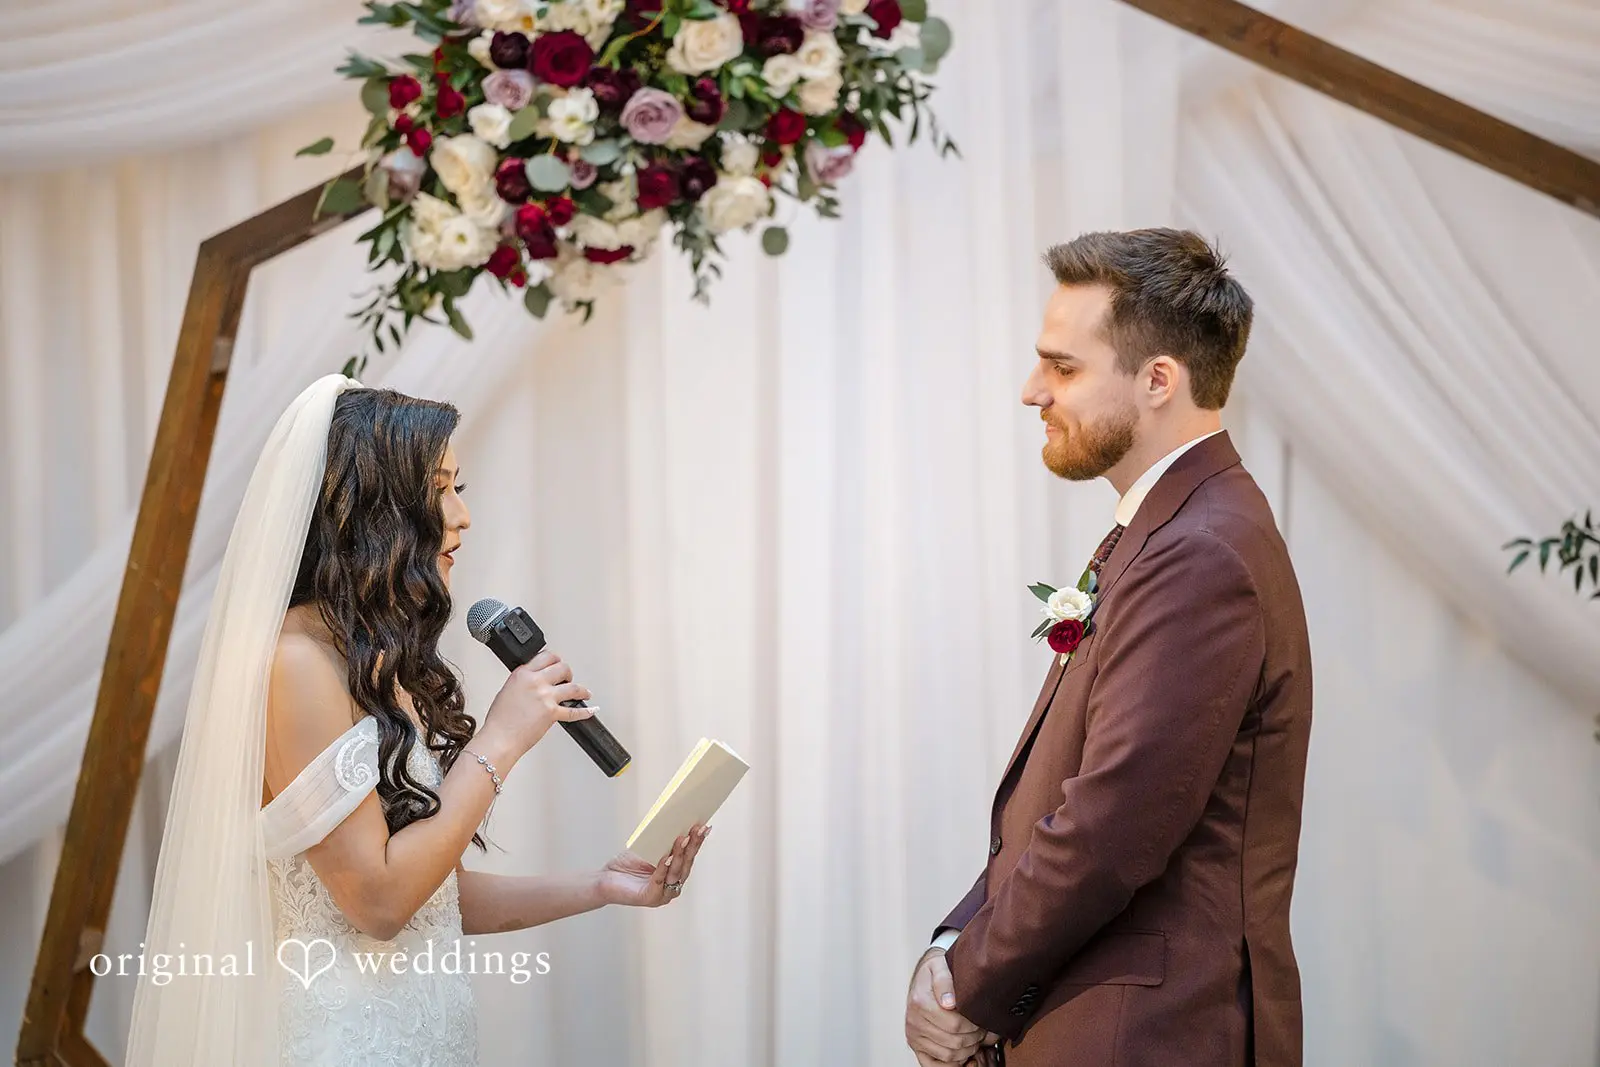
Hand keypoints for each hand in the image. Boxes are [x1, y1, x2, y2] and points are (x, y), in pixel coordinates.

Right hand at [480, 650, 593, 756]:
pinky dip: (586, 712)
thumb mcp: (507, 690)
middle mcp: (535, 682)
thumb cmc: (499, 720)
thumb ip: (524, 681)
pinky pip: (574, 711)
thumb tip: (535, 681)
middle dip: (567, 673)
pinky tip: (591, 710)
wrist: (499, 739)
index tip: (557, 664)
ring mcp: (545, 697)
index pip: (546, 656)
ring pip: (573, 687)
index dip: (555, 660)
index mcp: (522, 674)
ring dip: (581, 690)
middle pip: (562, 667)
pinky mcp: (552, 713)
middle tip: (568, 679)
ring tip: (584, 693)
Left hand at [597, 824, 709, 907]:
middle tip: (698, 829)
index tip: (704, 827)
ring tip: (683, 838)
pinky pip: (658, 881)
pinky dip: (662, 868)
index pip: (689, 857)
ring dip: (680, 855)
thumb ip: (663, 844)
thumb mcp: (648, 850)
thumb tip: (676, 824)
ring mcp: (662, 894)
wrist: (604, 881)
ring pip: (676, 872)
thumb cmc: (626, 867)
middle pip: (686, 864)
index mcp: (673, 875)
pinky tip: (666, 857)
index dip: (697, 842)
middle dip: (693, 846)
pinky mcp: (650, 898)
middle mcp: (672, 886)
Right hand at [905, 948, 986, 1064]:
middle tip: (981, 1029)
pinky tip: (964, 1055)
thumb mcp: (939, 966)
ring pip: (948, 1055)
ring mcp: (914, 1036)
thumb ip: (944, 981)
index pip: (955, 1024)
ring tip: (974, 1038)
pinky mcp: (916, 1046)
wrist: (923, 977)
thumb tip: (949, 1002)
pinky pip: (933, 1065)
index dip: (974, 1025)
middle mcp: (914, 1021)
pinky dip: (952, 1065)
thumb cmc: (935, 972)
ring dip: (967, 1050)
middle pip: (954, 1041)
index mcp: (920, 1002)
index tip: (981, 1019)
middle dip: (974, 1038)